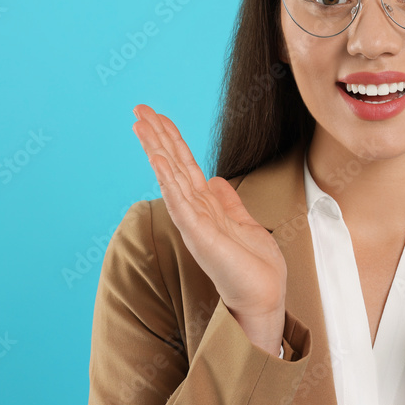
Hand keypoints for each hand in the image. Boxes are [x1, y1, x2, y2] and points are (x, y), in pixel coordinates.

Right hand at [131, 104, 286, 354]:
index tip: (156, 116)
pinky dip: (167, 180)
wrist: (265, 295)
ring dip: (156, 150)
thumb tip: (216, 179)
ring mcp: (194, 222)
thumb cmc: (254, 266)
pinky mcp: (199, 235)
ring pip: (171, 178)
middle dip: (157, 136)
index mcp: (206, 205)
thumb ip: (227, 201)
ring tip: (141, 125)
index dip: (171, 139)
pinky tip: (158, 160)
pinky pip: (179, 202)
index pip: (184, 164)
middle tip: (139, 109)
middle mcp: (195, 211)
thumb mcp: (244, 222)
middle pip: (172, 165)